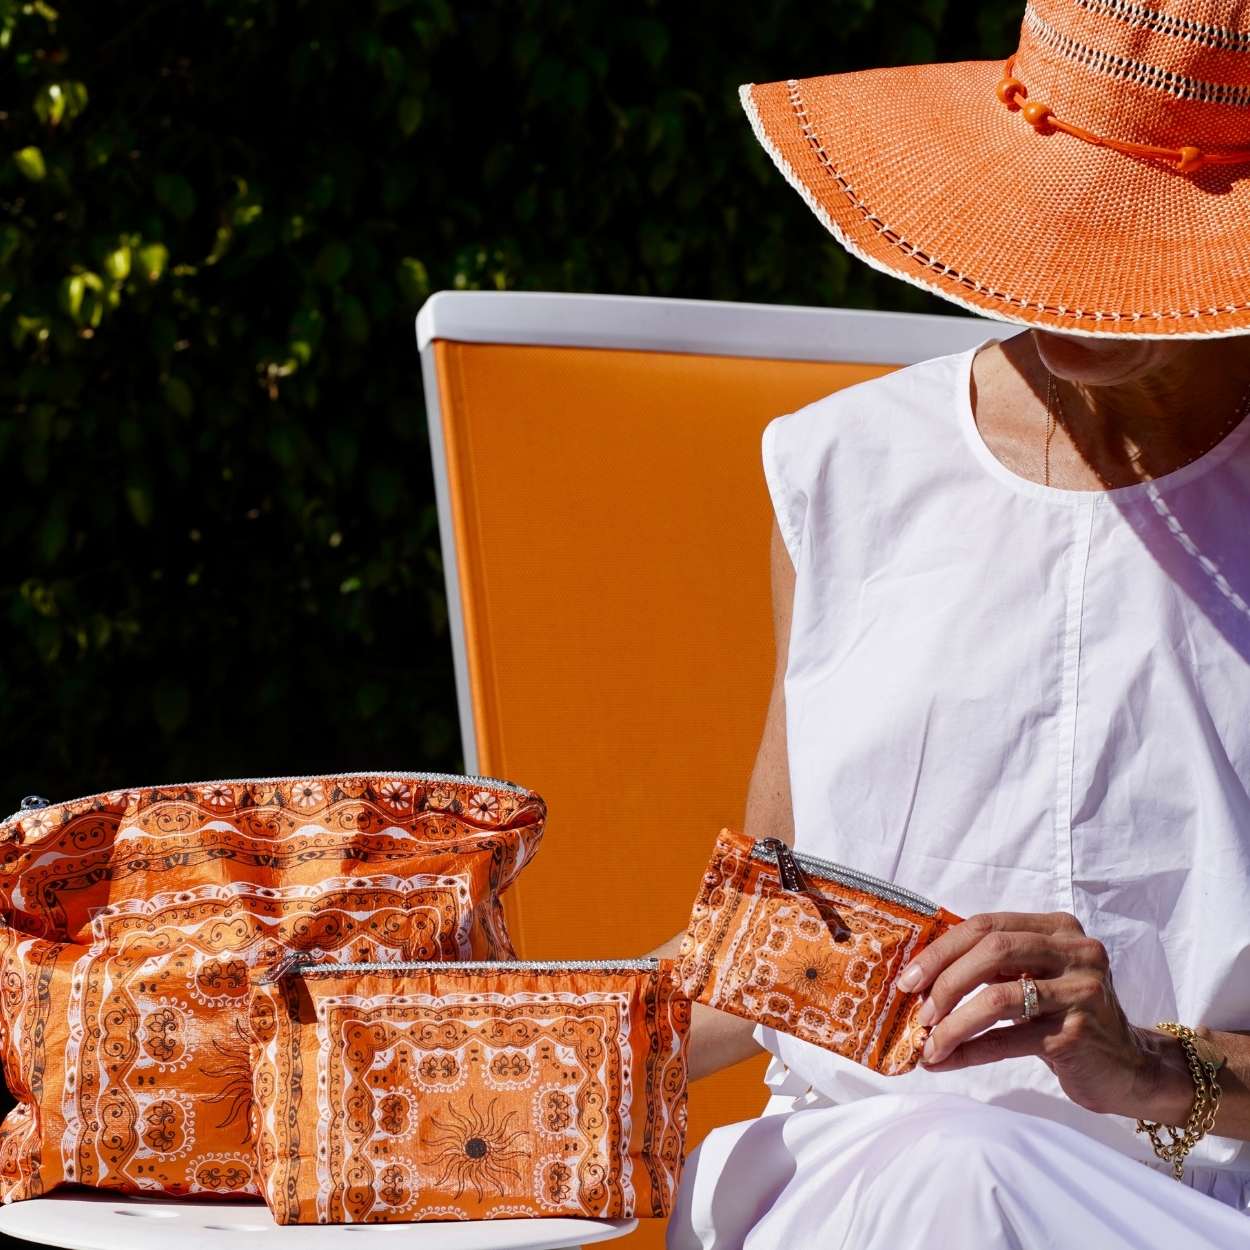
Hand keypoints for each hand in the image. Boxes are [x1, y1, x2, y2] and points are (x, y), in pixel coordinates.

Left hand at [896, 911, 1191, 1120]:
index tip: (909, 978)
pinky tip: (946, 1061)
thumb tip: (922, 976)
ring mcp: (1080, 992)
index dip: (942, 949)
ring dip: (953, 1023)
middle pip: (992, 950)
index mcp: (1058, 928)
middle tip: (917, 1010)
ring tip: (929, 1044)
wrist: (1131, 1067)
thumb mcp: (1035, 977)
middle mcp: (1075, 952)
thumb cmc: (1066, 1017)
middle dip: (944, 980)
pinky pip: (1009, 1039)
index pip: (987, 925)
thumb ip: (994, 965)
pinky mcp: (1077, 1033)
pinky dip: (971, 1050)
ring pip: (998, 997)